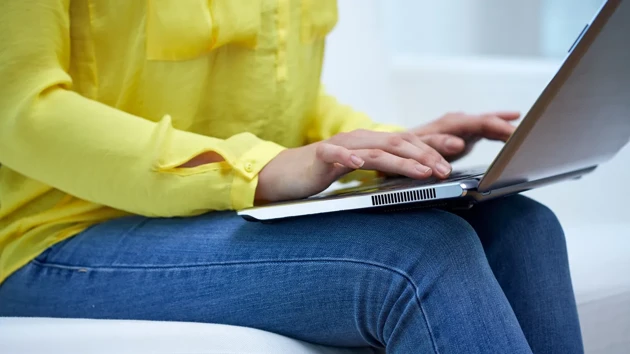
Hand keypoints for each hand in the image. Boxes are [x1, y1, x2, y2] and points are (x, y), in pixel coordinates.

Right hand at [255, 130, 451, 202]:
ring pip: (376, 150)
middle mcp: (359, 140)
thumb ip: (381, 168)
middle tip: (446, 169)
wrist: (285, 172)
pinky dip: (348, 157)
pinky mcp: (321, 155)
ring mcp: (340, 146)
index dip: (430, 150)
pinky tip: (358, 163)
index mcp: (371, 143)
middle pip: (398, 143)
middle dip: (426, 155)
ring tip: (422, 171)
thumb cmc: (323, 173)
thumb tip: (412, 176)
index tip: (452, 161)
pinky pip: (336, 154)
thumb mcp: (358, 170)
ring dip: (401, 161)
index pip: (407, 143)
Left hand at [411, 111, 519, 161]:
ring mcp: (458, 127)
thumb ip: (436, 146)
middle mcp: (453, 123)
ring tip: (525, 131)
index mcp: (445, 126)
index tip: (513, 134)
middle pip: (483, 121)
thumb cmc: (404, 151)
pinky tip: (513, 127)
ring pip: (485, 123)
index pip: (475, 123)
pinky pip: (484, 128)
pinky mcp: (462, 133)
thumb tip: (457, 143)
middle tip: (524, 134)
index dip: (497, 127)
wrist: (396, 148)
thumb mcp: (416, 151)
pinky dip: (498, 128)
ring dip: (504, 126)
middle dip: (503, 126)